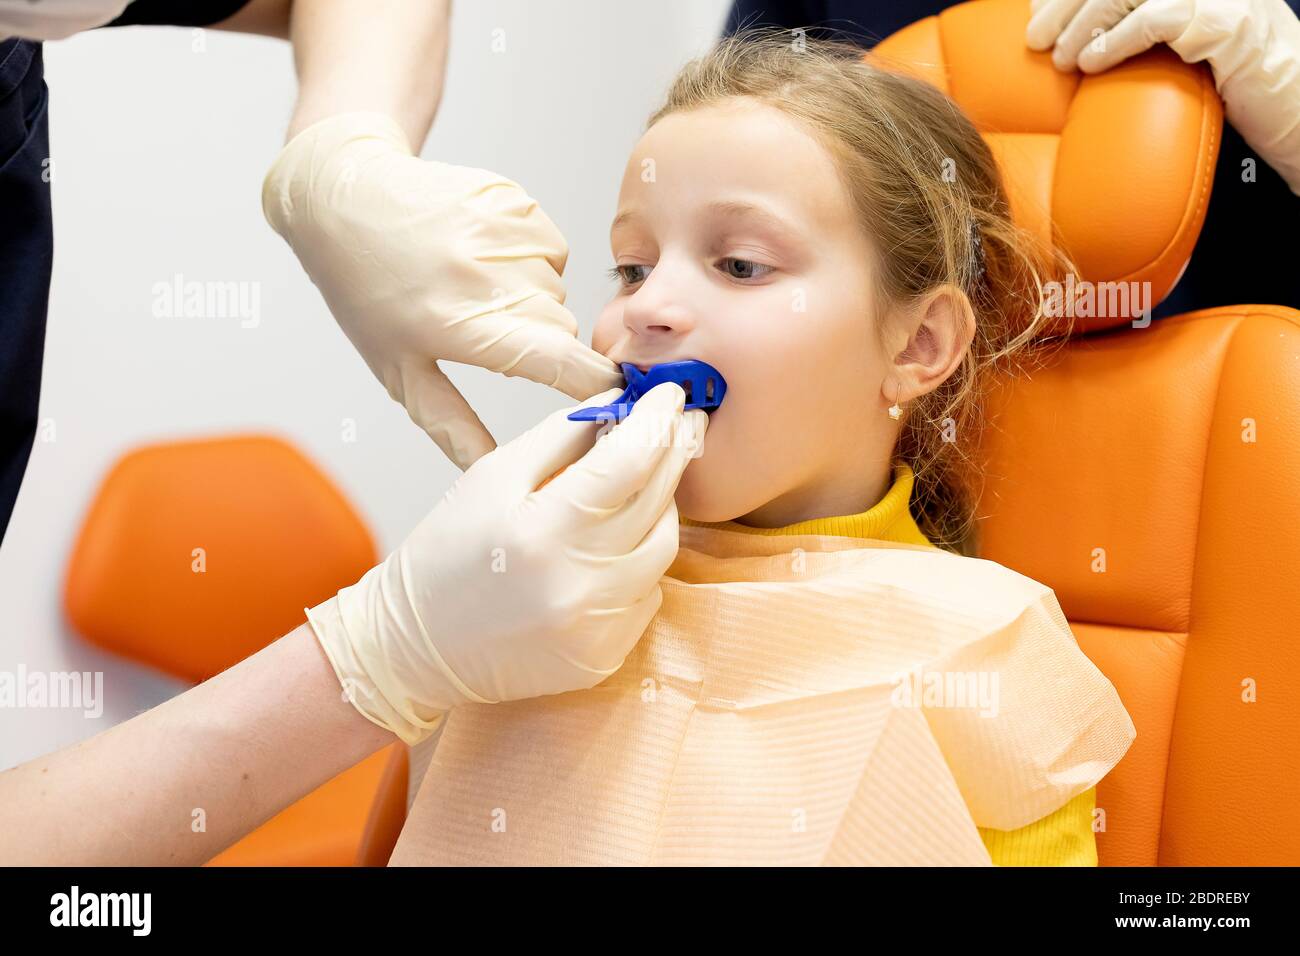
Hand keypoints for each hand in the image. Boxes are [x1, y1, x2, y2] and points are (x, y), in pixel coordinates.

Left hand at [262, 111, 624, 469]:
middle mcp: (485, 276)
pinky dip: (528, 255)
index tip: (612, 396)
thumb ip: (451, 427)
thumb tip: (492, 469)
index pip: (559, 360)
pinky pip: (551, 244)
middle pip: (563, 327)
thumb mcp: (399, 372)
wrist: (344, 196)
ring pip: (559, 285)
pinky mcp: (511, 197)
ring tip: (475, 285)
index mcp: (460, 325)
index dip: (596, 383)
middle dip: (541, 339)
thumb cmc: (365, 290)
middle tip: (488, 330)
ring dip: (532, 294)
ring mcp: (500, 230)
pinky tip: (482, 251)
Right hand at [306, 382, 707, 744]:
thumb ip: (560, 436)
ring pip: (663, 550)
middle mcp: (576, 585)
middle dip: (674, 454)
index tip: (671, 394)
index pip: (628, 463)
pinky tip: (617, 543)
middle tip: (683, 423)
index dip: (657, 422)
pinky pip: (649, 594)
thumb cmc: (445, 556)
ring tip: (644, 484)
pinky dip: (641, 561)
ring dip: (662, 508)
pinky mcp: (602, 658)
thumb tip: (619, 403)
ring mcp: (595, 629)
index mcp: (541, 531)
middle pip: (657, 504)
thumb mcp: (491, 477)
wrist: (415, 647)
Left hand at [1027, 0, 1299, 193]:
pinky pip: (1157, 20)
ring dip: (1084, 25)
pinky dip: (1115, 42)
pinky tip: (1090, 64)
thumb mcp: (1176, 40)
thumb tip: (1066, 24)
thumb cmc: (1228, 76)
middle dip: (1067, 4)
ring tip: (1061, 59)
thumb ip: (1134, 21)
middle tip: (1036, 39)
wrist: (1291, 104)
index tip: (1036, 11)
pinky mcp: (1227, 23)